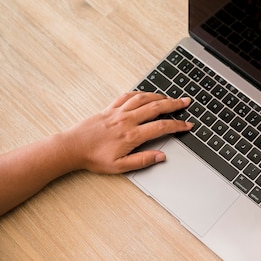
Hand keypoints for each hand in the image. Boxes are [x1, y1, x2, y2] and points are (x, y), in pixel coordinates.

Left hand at [62, 91, 192, 173]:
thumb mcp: (120, 166)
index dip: (177, 125)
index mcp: (131, 135)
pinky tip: (145, 94)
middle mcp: (126, 120)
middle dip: (173, 104)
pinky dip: (140, 93)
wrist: (73, 147)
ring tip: (170, 97)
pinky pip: (127, 96)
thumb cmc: (94, 158)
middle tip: (186, 102)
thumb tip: (161, 156)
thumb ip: (143, 160)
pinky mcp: (109, 108)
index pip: (161, 127)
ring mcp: (117, 112)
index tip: (187, 125)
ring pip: (143, 98)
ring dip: (159, 96)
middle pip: (156, 107)